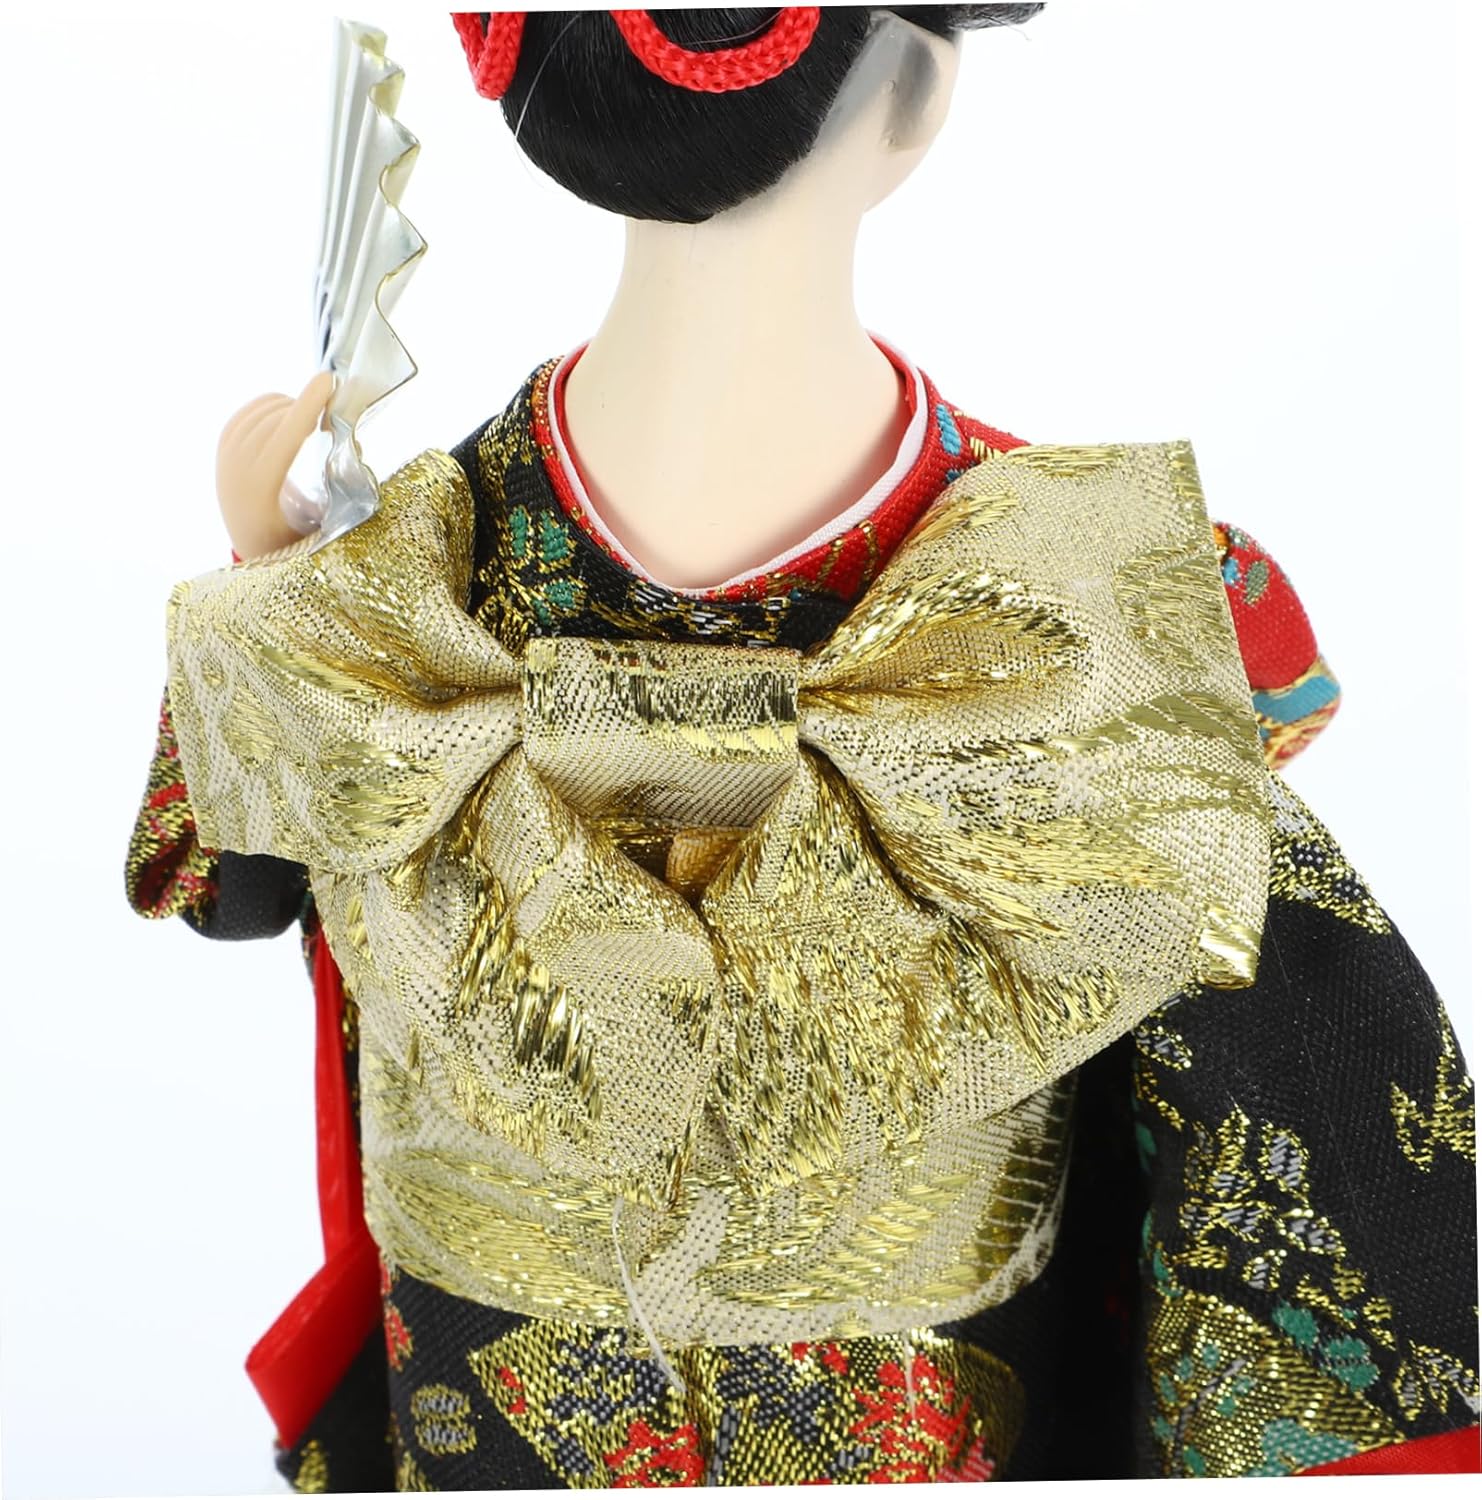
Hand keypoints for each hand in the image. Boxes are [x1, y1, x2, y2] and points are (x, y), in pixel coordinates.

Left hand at [216, 372, 333, 558]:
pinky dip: (273, 406)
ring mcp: (225, 455)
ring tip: (311, 422)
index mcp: (260, 489)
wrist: (251, 546)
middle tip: (332, 415)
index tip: (328, 381)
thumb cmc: (293, 539)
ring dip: (292, 407)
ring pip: (263, 410)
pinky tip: (288, 415)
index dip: (309, 404)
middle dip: (307, 407)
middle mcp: (236, 469)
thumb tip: (356, 443)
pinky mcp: (223, 445)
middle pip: (277, 418)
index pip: (286, 435)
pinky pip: (250, 409)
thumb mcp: (321, 524)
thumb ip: (340, 490)